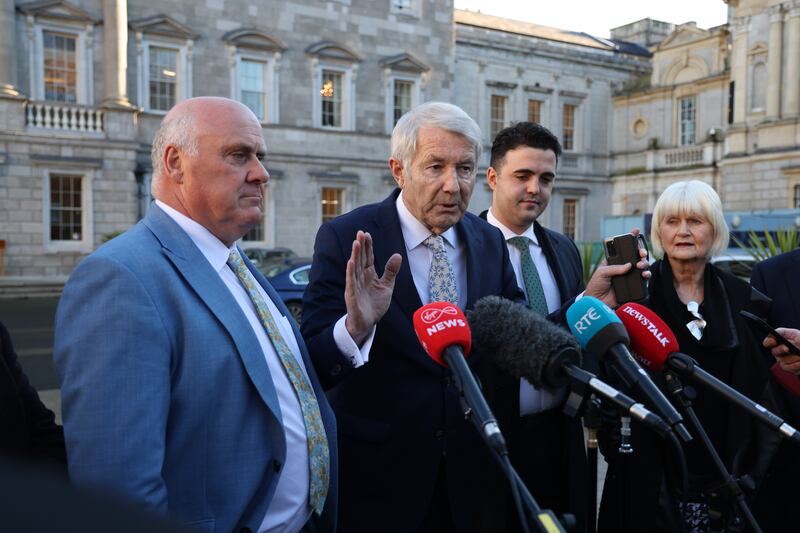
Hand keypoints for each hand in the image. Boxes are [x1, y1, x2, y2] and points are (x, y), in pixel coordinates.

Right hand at [344, 231, 401, 345]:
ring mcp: (355, 285)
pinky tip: (350, 262)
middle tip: (360, 232)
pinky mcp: (352, 295)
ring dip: (354, 255)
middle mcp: (360, 277)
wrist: (368, 323)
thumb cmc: (375, 305)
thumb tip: (398, 255)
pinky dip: (350, 272)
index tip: (367, 234)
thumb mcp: (387, 286)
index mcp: (368, 274)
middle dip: (360, 246)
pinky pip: (351, 282)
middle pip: (360, 259)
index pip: (367, 257)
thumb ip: (391, 271)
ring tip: (355, 242)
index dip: (368, 246)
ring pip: (354, 267)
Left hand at [584, 228, 650, 308]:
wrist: (597, 302)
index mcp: (614, 261)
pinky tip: (644, 274)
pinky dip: (646, 275)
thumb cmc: (596, 285)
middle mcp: (624, 267)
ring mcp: (629, 276)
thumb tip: (629, 265)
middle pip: (636, 256)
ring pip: (642, 266)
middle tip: (641, 253)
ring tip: (640, 265)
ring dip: (645, 263)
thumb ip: (615, 268)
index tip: (636, 231)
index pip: (623, 248)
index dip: (630, 239)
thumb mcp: (602, 272)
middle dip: (641, 252)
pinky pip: (644, 279)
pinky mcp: (634, 286)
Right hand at [763, 328, 799, 374]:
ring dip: (794, 357)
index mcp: (779, 341)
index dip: (768, 342)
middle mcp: (778, 351)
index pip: (768, 342)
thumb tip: (782, 335)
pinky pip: (788, 367)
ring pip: (783, 360)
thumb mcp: (795, 333)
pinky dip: (796, 365)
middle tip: (787, 348)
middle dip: (780, 349)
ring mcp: (782, 360)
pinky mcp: (787, 367)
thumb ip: (787, 333)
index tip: (773, 341)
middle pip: (774, 351)